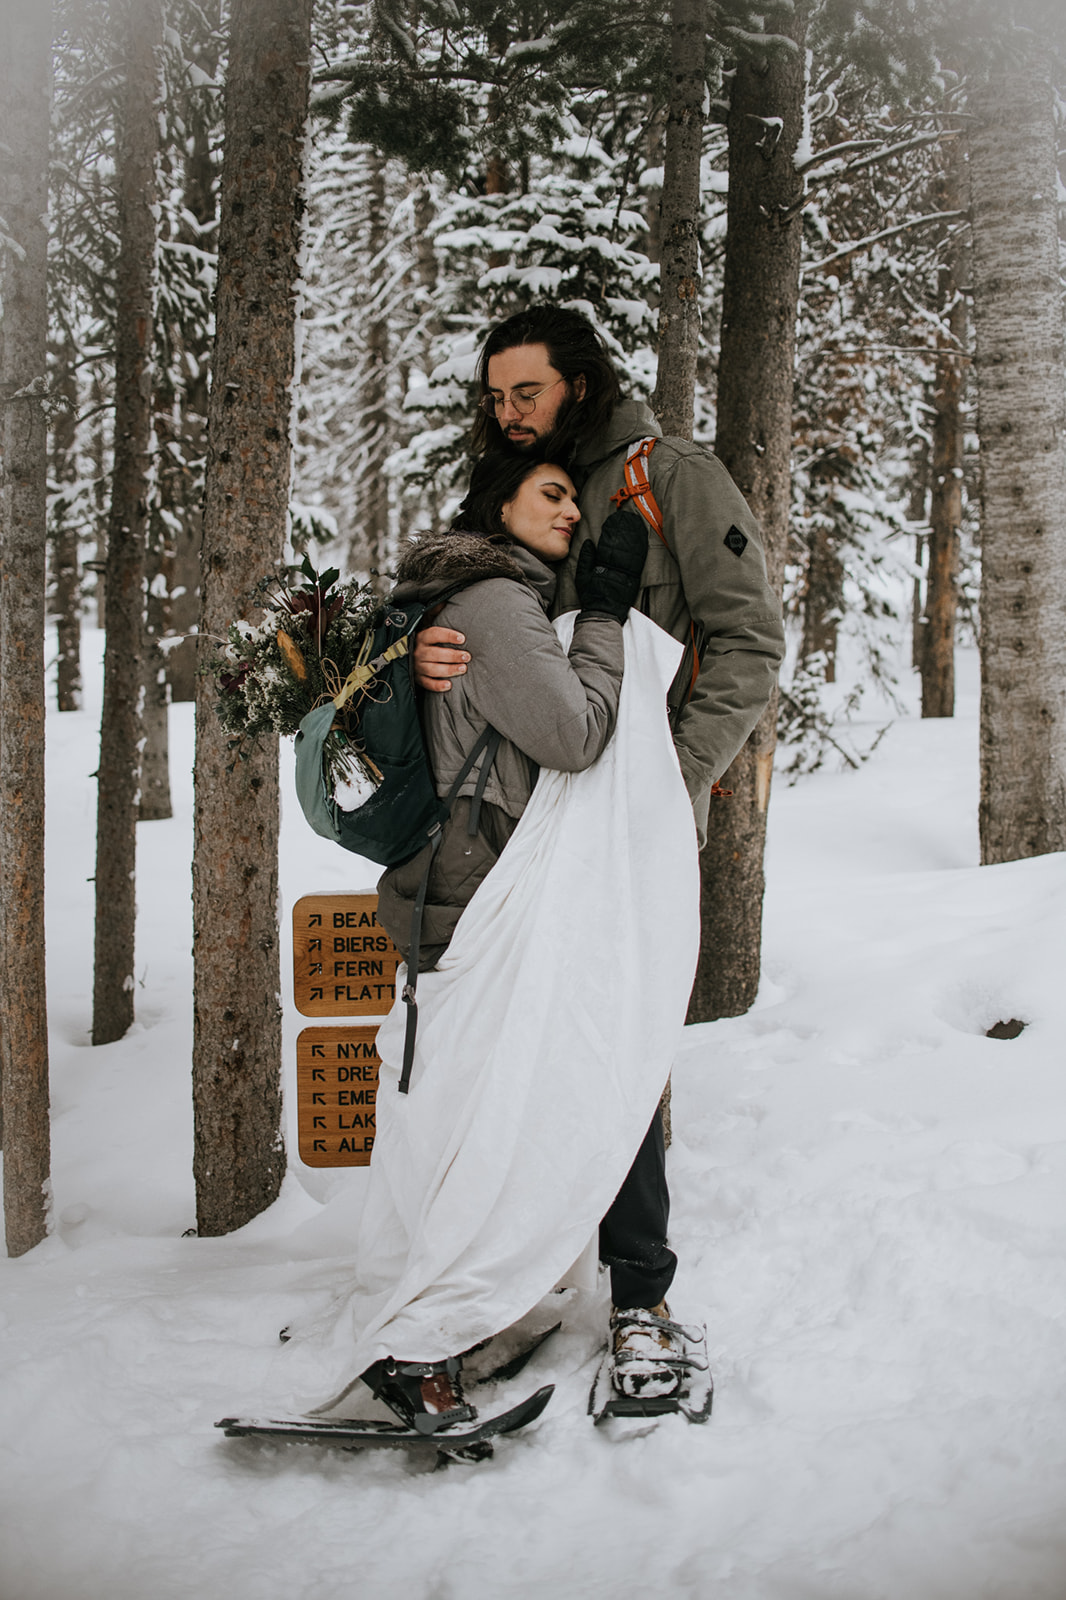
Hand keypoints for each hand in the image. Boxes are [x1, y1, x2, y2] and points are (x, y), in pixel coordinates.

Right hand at [413, 626, 468, 692]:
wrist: (410, 656)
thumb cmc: (431, 644)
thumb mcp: (433, 635)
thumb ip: (443, 630)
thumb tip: (457, 621)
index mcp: (422, 638)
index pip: (434, 634)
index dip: (448, 636)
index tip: (462, 639)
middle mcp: (418, 652)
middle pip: (434, 654)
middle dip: (452, 655)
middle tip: (467, 657)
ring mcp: (417, 666)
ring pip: (432, 669)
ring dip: (449, 670)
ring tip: (463, 669)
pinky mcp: (418, 678)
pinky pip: (427, 683)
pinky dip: (437, 686)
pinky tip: (449, 685)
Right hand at [574, 508, 646, 623]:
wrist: (604, 613)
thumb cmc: (591, 595)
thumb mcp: (582, 577)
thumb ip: (586, 558)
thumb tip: (589, 542)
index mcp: (603, 566)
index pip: (608, 544)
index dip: (611, 531)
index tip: (613, 520)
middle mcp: (617, 568)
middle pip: (622, 544)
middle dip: (624, 529)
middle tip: (626, 516)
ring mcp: (628, 573)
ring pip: (633, 550)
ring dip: (634, 535)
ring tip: (635, 522)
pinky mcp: (635, 578)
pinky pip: (639, 560)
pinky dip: (641, 548)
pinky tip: (642, 538)